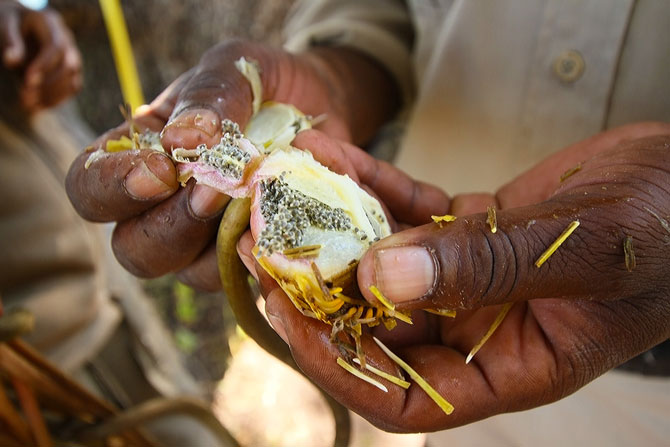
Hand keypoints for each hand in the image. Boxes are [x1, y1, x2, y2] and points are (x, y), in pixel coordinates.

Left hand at [0, 2, 80, 111]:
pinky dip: (55, 100)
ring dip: (51, 96)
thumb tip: (11, 61)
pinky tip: (36, 107)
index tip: (27, 80)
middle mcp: (67, 40)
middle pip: (68, 67)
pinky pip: (70, 90)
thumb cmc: (12, 24)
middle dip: (48, 85)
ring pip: (72, 82)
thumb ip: (10, 41)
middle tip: (24, 97)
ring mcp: (72, 56)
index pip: (57, 48)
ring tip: (27, 104)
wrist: (21, 26)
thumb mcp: (6, 25)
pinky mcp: (71, 72)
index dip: (45, 66)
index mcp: (51, 24)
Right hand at [66, 40, 400, 290]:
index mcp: (136, 157)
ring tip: (258, 200)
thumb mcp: (233, 69)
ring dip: (223, 242)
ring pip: (193, 272)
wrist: (321, 107)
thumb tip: (183, 138)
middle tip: (211, 194)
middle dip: (170, 227)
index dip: (113, 188)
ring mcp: (208, 241)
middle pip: (135, 249)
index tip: (160, 171)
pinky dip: (269, 247)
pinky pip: (251, 273)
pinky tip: (291, 214)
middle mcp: (162, 209)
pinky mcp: (252, 257)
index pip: (90, 187)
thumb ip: (208, 96)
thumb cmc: (261, 86)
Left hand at [261, 122, 669, 431]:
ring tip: (284, 189)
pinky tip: (334, 156)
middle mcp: (481, 329)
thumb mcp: (583, 252)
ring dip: (335, 228)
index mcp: (511, 367)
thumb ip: (487, 270)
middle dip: (318, 286)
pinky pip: (408, 214)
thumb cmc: (665, 229)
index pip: (405, 396)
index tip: (287, 314)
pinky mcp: (470, 231)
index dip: (340, 365)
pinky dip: (371, 188)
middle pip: (379, 325)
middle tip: (265, 240)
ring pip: (384, 264)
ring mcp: (471, 278)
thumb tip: (381, 278)